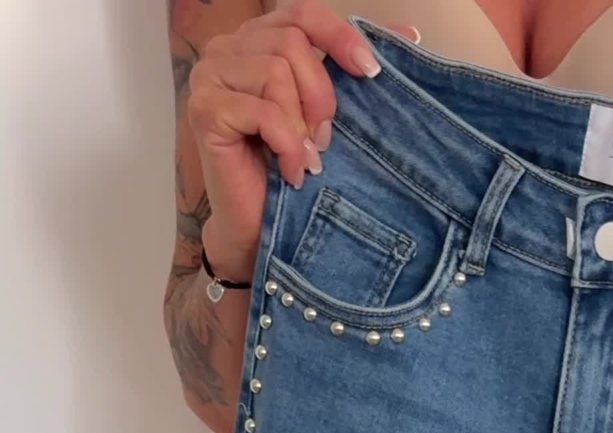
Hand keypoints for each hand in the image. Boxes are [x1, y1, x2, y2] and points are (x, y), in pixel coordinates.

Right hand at [184, 3, 417, 281]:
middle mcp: (226, 49)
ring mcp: (209, 76)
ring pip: (275, 72)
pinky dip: (287, 145)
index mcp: (256, 40)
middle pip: (290, 42)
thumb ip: (353, 68)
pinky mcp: (204, 109)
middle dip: (320, 96)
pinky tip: (291, 171)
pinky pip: (263, 112)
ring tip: (306, 158)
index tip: (370, 73)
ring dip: (301, 125)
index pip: (301, 13)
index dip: (338, 36)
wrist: (258, 230)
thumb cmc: (293, 171)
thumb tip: (408, 33)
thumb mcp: (328, 113)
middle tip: (324, 140)